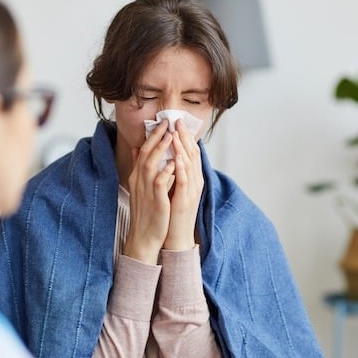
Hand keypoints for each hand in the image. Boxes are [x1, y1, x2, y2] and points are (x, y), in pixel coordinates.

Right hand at [124, 120, 174, 264]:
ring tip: (170, 136)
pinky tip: (174, 163)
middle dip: (156, 137)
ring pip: (151, 164)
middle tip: (167, 123)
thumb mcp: (140, 186)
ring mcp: (146, 190)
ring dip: (161, 150)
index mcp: (137, 176)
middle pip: (146, 153)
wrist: (144, 236)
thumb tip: (138, 148)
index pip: (144, 151)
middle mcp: (139, 180)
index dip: (153, 136)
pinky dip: (166, 171)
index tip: (162, 123)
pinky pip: (159, 183)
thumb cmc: (146, 211)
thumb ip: (140, 166)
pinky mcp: (155, 201)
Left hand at [164, 120, 203, 250]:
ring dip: (182, 148)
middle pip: (192, 154)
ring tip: (175, 133)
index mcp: (191, 178)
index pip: (190, 152)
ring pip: (189, 165)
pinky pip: (184, 180)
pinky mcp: (186, 200)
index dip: (184, 136)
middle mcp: (195, 182)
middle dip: (184, 136)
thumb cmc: (172, 212)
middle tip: (178, 121)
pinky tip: (176, 157)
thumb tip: (162, 155)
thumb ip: (169, 171)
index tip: (177, 122)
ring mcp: (192, 191)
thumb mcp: (171, 187)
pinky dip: (181, 167)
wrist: (175, 236)